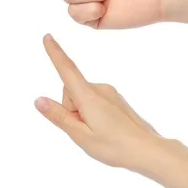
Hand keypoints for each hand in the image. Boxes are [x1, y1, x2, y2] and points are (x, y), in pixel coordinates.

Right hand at [35, 35, 159, 169]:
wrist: (149, 150)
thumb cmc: (115, 147)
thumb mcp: (81, 136)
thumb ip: (59, 117)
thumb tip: (38, 100)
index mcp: (88, 96)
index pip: (66, 70)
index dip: (55, 53)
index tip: (47, 37)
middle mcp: (99, 88)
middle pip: (71, 90)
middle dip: (70, 108)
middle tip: (84, 131)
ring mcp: (109, 92)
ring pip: (82, 96)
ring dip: (82, 112)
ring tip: (98, 132)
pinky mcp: (115, 98)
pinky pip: (94, 100)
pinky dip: (92, 112)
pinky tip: (106, 130)